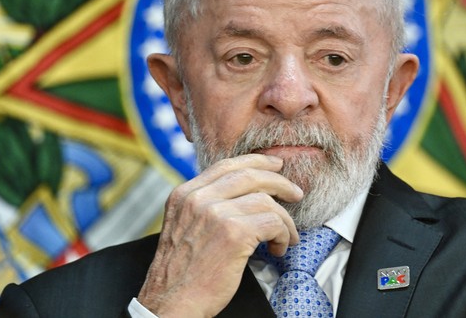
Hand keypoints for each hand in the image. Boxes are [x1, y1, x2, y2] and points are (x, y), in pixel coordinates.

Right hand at [137, 154, 302, 316]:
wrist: (170, 304)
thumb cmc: (181, 274)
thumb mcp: (183, 227)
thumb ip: (204, 206)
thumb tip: (241, 196)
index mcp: (184, 194)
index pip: (226, 165)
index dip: (256, 163)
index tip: (275, 167)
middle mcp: (198, 198)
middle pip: (250, 176)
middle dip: (279, 183)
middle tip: (295, 193)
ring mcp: (215, 213)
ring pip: (266, 201)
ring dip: (284, 220)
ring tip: (286, 237)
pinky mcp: (234, 233)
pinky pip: (272, 223)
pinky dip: (282, 235)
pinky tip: (278, 248)